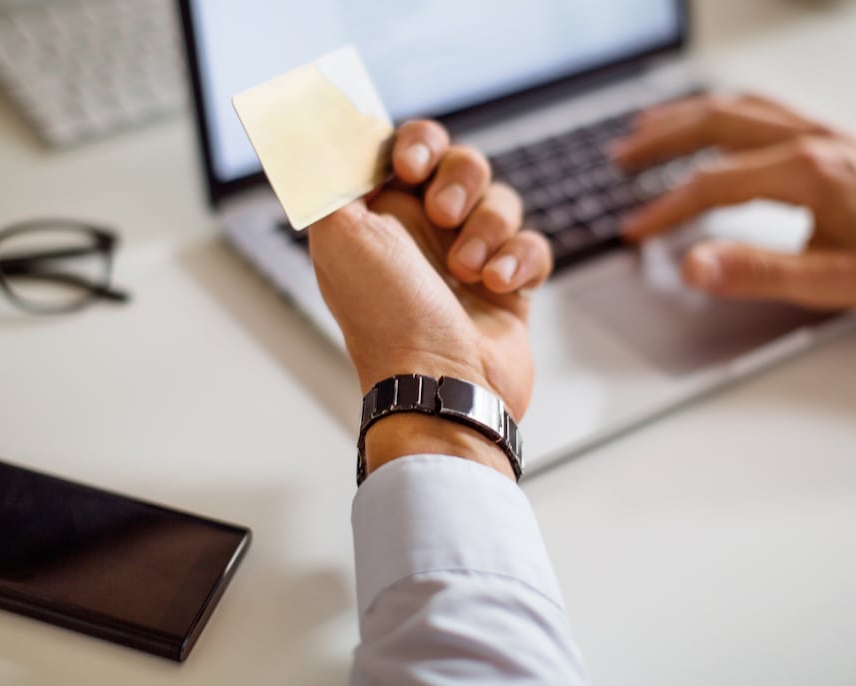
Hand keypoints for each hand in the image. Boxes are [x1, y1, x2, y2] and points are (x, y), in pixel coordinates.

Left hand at [309, 121, 551, 478]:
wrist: (441, 388)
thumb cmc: (387, 318)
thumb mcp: (337, 233)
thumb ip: (328, 171)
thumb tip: (323, 126)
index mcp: (379, 218)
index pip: (406, 149)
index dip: (416, 144)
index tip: (410, 165)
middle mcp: (423, 235)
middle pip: (462, 164)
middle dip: (460, 180)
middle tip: (443, 215)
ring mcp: (469, 260)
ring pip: (501, 202)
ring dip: (488, 228)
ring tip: (466, 271)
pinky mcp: (510, 287)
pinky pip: (533, 244)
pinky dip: (520, 259)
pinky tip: (497, 286)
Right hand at [611, 94, 855, 309]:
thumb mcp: (831, 282)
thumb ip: (756, 273)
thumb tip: (694, 266)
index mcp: (805, 172)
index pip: (711, 183)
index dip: (665, 209)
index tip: (636, 232)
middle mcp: (809, 139)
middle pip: (714, 123)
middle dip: (659, 140)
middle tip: (620, 159)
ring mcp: (821, 131)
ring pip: (738, 106)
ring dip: (686, 116)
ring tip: (647, 130)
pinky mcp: (832, 136)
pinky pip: (765, 106)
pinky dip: (725, 108)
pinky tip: (713, 120)